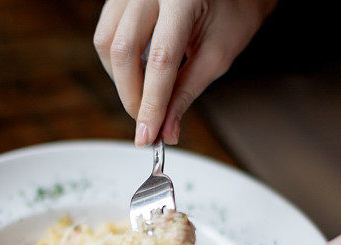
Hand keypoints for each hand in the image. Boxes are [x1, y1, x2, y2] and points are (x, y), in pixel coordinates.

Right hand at [93, 0, 275, 145]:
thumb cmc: (233, 12)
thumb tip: (166, 130)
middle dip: (132, 96)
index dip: (151, 104)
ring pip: (107, 42)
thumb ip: (187, 92)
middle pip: (122, 50)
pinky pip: (107, 34)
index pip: (160, 59)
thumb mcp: (217, 55)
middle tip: (148, 123)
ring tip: (147, 96)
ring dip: (121, 80)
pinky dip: (119, 63)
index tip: (148, 136)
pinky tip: (138, 74)